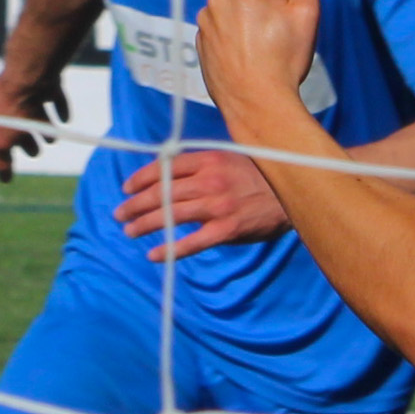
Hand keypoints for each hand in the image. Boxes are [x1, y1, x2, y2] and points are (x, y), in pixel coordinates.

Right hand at [0, 71, 70, 182]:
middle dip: (23, 140)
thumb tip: (4, 179)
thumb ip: (2, 160)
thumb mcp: (2, 142)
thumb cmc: (12, 111)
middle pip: (12, 124)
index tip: (8, 164)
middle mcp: (1, 97)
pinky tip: (65, 119)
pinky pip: (51, 97)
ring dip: (42, 127)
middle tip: (36, 153)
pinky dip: (58, 108)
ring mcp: (21, 87)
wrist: (32, 76)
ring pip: (31, 111)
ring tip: (54, 140)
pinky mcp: (43, 81)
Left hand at [113, 150, 289, 260]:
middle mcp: (211, 180)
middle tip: (120, 213)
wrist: (294, 195)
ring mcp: (218, 205)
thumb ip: (203, 165)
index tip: (126, 188)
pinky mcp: (226, 229)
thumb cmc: (261, 178)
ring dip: (145, 224)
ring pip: (170, 214)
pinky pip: (191, 242)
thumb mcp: (232, 160)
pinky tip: (154, 254)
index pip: (165, 166)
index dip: (141, 178)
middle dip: (135, 203)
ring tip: (130, 231)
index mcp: (210, 159)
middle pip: (162, 191)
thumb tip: (169, 173)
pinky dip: (170, 248)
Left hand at [196, 0, 321, 128]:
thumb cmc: (283, 60)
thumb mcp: (308, 14)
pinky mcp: (200, 39)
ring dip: (248, 23)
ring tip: (258, 51)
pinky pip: (223, 30)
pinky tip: (244, 57)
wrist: (256, 102)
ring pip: (237, 11)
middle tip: (274, 39)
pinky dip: (233, 39)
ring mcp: (206, 19)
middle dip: (266, 10)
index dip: (288, 3)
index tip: (287, 25)